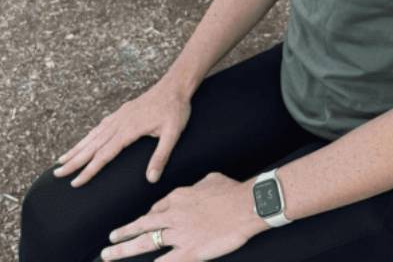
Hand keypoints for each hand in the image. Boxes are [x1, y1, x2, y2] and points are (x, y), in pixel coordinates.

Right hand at [53, 78, 192, 186]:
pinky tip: (86, 140)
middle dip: (74, 160)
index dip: (89, 170)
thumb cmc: (176, 110)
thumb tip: (151, 179)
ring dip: (77, 148)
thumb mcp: (173, 134)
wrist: (176, 85)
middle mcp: (120, 122)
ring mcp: (120, 115)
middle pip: (92, 145)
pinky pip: (101, 126)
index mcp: (129, 129)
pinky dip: (89, 135)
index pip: (104, 154)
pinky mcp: (123, 111)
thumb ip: (161, 156)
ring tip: (62, 159)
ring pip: (94, 134)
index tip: (75, 183)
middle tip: (56, 174)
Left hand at [99, 171, 267, 260]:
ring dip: (124, 250)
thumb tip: (196, 188)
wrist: (245, 205)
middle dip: (123, 233)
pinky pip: (166, 261)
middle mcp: (174, 215)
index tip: (143, 223)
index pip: (156, 208)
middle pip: (142, 225)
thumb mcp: (210, 179)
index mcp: (178, 197)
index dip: (148, 217)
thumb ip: (197, 186)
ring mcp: (179, 234)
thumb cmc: (231, 191)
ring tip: (108, 254)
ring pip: (146, 243)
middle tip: (109, 240)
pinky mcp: (189, 251)